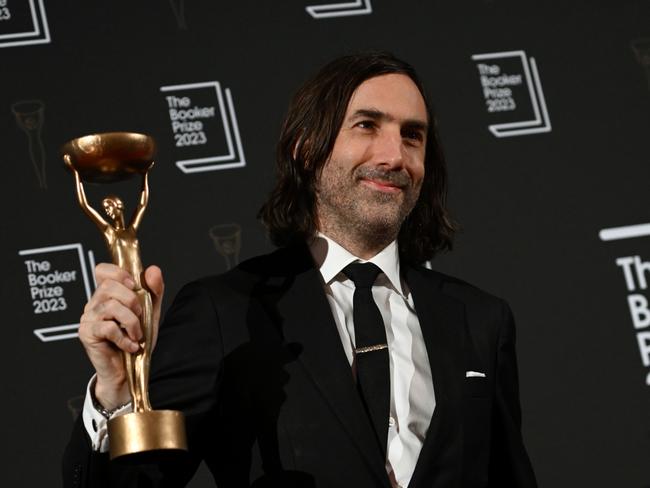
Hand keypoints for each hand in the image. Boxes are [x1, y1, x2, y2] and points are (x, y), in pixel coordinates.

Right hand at [78, 263, 163, 409]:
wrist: (130, 370)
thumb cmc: (137, 339)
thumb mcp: (150, 312)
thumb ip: (153, 291)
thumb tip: (153, 270)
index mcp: (108, 294)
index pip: (102, 270)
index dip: (118, 272)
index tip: (134, 285)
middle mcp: (94, 303)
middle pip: (108, 286)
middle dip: (132, 301)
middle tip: (140, 317)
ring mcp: (88, 318)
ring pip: (110, 307)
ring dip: (132, 322)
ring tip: (137, 335)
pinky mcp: (87, 334)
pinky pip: (107, 327)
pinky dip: (124, 338)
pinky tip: (130, 345)